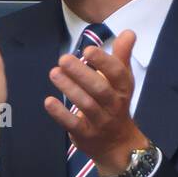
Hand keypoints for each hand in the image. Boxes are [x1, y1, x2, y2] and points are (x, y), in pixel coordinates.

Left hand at [42, 31, 150, 176]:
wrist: (118, 144)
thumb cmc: (116, 104)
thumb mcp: (123, 81)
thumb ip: (122, 56)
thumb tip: (128, 32)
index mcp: (123, 89)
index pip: (117, 74)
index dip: (103, 61)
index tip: (88, 50)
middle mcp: (114, 105)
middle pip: (100, 89)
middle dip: (82, 74)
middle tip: (63, 59)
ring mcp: (100, 121)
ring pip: (86, 105)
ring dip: (69, 89)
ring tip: (54, 73)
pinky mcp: (85, 135)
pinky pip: (73, 124)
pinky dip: (61, 114)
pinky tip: (48, 101)